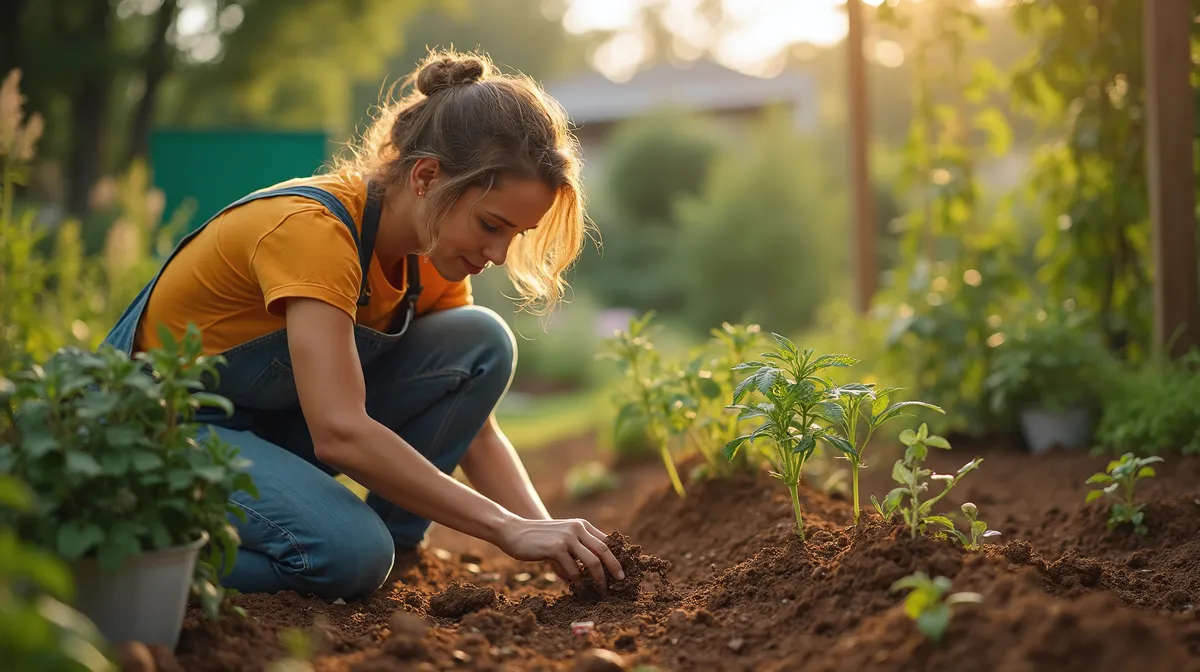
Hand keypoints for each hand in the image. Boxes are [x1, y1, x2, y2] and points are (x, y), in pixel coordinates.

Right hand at [498, 517, 624, 590]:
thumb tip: (592, 571)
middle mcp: (577, 528)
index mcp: (581, 525)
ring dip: (599, 580)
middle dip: (614, 569)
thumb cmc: (539, 539)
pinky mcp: (555, 548)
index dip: (617, 556)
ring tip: (600, 591)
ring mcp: (567, 538)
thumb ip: (577, 549)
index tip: (623, 571)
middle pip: (604, 551)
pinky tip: (578, 588)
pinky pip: (573, 570)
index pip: (606, 541)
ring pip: (592, 562)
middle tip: (620, 582)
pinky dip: (578, 582)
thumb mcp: (562, 537)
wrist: (513, 532)